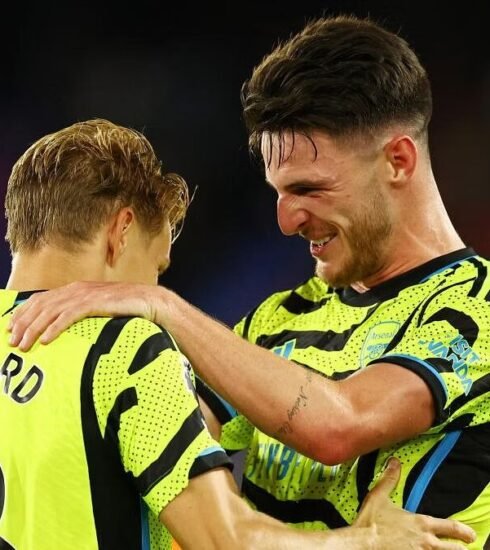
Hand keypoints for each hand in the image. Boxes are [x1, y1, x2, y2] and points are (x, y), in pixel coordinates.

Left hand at [7, 281, 160, 350]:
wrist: (151, 302)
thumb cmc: (127, 309)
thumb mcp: (99, 310)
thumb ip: (82, 314)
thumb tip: (65, 330)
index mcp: (76, 289)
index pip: (41, 299)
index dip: (23, 313)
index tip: (10, 328)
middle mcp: (77, 289)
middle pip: (41, 305)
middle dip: (23, 323)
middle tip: (12, 341)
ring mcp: (87, 295)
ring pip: (51, 311)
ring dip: (34, 328)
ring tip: (24, 344)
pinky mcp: (97, 302)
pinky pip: (70, 315)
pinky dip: (55, 327)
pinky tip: (46, 340)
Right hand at [355, 458, 474, 548]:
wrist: (362, 544)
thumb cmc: (371, 521)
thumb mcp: (379, 496)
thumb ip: (390, 479)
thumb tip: (395, 462)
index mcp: (422, 524)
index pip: (451, 528)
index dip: (464, 532)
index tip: (470, 534)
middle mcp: (426, 542)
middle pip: (455, 549)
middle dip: (461, 548)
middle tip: (463, 548)